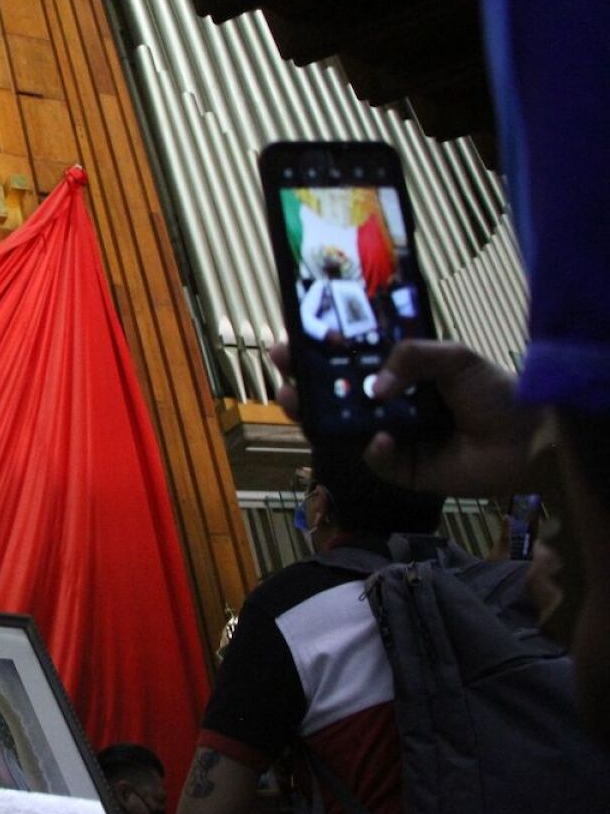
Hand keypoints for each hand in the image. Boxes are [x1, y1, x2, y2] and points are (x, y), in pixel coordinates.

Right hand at [271, 340, 531, 496]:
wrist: (528, 440)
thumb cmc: (494, 391)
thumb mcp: (454, 357)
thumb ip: (411, 356)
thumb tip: (375, 387)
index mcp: (398, 371)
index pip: (347, 359)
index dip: (316, 353)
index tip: (289, 345)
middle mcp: (388, 402)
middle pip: (333, 395)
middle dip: (302, 386)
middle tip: (285, 380)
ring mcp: (391, 435)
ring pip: (342, 429)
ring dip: (317, 418)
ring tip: (300, 406)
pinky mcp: (402, 468)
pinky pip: (376, 459)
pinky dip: (374, 450)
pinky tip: (381, 439)